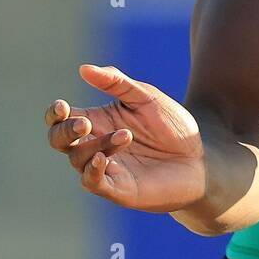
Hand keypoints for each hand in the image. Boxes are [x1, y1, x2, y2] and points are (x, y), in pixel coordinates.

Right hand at [45, 64, 205, 211]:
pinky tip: (102, 158)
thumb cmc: (173, 127)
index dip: (54, 114)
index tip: (62, 106)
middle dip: (64, 130)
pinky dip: (92, 171)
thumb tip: (83, 68)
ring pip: (78, 158)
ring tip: (126, 136)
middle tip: (85, 123)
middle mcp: (96, 145)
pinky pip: (92, 183)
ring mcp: (106, 169)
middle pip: (59, 140)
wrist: (203, 158)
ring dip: (97, 144)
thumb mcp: (147, 97)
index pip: (62, 119)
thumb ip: (117, 82)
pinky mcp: (119, 189)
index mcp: (98, 121)